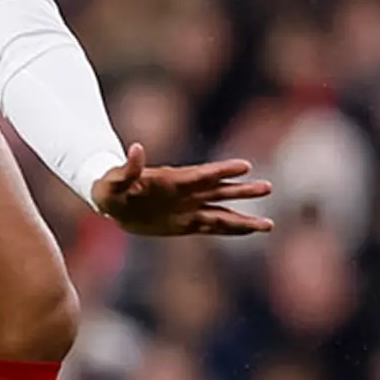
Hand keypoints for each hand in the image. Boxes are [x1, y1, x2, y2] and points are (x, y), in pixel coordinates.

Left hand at [88, 144, 275, 237]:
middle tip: (267, 188)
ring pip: (222, 212)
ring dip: (243, 217)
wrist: (112, 202)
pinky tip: (249, 231)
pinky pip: (212, 227)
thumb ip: (128, 168)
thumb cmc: (110, 188)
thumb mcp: (114, 180)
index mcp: (172, 181)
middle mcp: (186, 194)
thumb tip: (136, 149)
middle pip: (220, 191)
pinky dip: (231, 229)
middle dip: (242, 191)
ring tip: (268, 223)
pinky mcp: (185, 224)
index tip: (245, 166)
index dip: (222, 170)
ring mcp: (188, 209)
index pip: (202, 175)